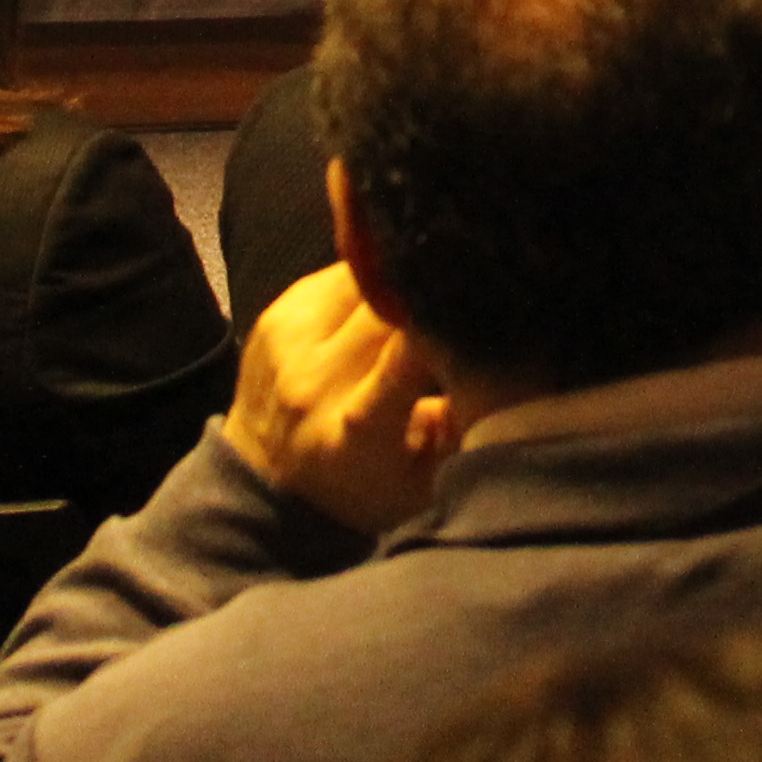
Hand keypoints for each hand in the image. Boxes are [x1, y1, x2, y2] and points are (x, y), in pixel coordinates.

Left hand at [221, 266, 453, 537]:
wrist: (264, 480)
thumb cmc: (358, 487)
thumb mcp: (420, 483)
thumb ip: (461, 429)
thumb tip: (497, 370)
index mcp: (356, 434)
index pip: (400, 365)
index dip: (439, 324)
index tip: (476, 299)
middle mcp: (315, 383)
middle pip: (387, 308)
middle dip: (427, 296)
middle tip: (464, 290)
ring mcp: (288, 344)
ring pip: (363, 278)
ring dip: (397, 282)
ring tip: (418, 297)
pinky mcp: (274, 315)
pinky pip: (337, 274)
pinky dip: (366, 280)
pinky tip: (380, 299)